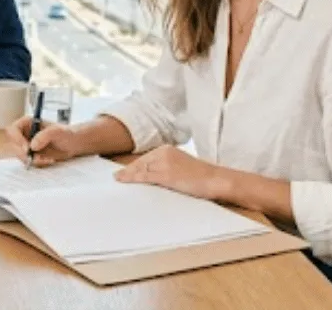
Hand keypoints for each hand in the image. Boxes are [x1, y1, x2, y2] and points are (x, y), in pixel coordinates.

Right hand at [4, 116, 94, 166]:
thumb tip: (32, 145)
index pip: (13, 130)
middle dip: (25, 154)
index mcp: (27, 123)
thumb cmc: (66, 133)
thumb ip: (44, 136)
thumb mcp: (57, 131)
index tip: (26, 148)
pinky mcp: (31, 155)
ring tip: (47, 159)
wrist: (73, 144)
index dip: (16, 140)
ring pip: (20, 156)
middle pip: (14, 145)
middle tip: (37, 158)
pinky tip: (49, 160)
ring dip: (33, 160)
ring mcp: (27, 145)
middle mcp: (24, 134)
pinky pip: (28, 162)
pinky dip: (38, 164)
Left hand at [114, 145, 228, 200]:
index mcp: (168, 149)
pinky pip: (145, 176)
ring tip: (117, 180)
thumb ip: (166, 168)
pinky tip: (123, 181)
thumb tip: (152, 176)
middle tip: (116, 177)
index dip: (133, 166)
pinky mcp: (166, 174)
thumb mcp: (181, 168)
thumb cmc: (202, 177)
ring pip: (140, 168)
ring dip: (127, 175)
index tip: (123, 171)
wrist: (216, 180)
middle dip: (128, 170)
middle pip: (140, 162)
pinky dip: (132, 178)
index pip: (145, 158)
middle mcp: (164, 152)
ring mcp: (165, 163)